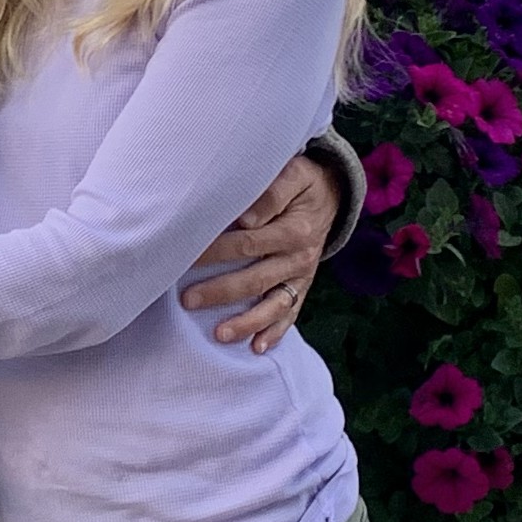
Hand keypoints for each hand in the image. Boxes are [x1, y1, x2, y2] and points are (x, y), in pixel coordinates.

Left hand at [184, 154, 339, 353]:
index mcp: (296, 229)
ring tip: (219, 334)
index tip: (188, 256)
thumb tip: (244, 219)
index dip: (217, 251)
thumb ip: (271, 192)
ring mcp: (302, 275)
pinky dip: (276, 333)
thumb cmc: (303, 180)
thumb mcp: (294, 173)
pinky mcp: (303, 286)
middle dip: (220, 292)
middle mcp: (300, 257)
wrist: (334, 192)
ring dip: (246, 322)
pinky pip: (291, 314)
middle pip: (255, 278)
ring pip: (273, 305)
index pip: (249, 243)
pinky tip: (257, 348)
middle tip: (187, 300)